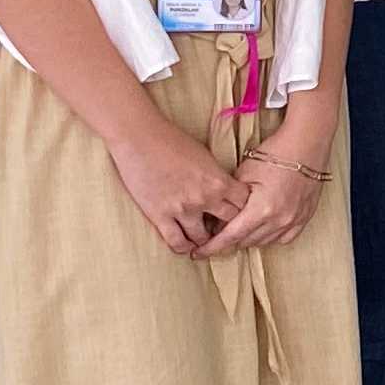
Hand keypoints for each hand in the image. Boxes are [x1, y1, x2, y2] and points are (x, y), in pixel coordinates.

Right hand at [111, 124, 242, 255]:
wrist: (140, 138)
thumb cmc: (172, 140)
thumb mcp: (205, 156)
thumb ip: (216, 176)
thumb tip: (224, 189)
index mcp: (219, 181)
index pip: (244, 204)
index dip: (244, 209)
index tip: (240, 212)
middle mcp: (205, 198)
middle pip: (229, 224)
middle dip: (228, 227)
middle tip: (224, 230)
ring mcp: (183, 209)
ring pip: (202, 238)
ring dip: (204, 241)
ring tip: (203, 241)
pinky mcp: (160, 216)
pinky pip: (176, 241)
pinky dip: (183, 247)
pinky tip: (185, 246)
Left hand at [202, 132, 330, 257]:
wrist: (307, 143)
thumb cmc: (275, 153)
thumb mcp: (245, 173)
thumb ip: (230, 200)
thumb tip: (218, 220)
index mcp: (261, 209)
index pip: (231, 237)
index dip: (212, 246)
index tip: (199, 253)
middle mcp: (279, 220)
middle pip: (246, 241)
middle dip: (231, 237)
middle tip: (220, 227)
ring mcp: (294, 220)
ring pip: (264, 242)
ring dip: (249, 236)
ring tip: (241, 223)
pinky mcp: (305, 217)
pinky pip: (284, 238)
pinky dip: (270, 236)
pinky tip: (264, 226)